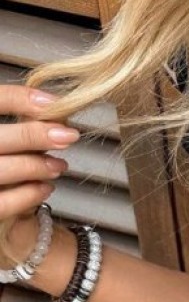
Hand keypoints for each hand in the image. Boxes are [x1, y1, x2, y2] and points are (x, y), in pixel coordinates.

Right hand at [0, 83, 77, 265]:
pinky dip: (29, 195)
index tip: (53, 104)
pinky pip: (4, 202)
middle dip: (34, 135)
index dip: (19, 99)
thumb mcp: (6, 141)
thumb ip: (20, 129)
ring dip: (36, 166)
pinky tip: (46, 188)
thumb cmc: (2, 163)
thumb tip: (55, 115)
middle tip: (69, 136)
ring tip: (60, 165)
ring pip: (2, 169)